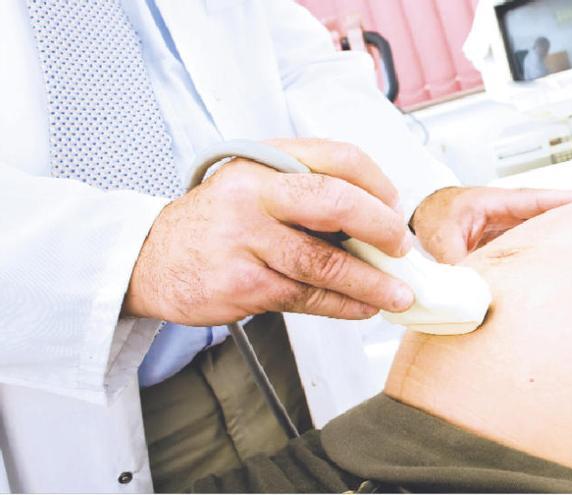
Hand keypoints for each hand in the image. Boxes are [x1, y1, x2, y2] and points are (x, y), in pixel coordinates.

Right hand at [122, 139, 414, 325]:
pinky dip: (344, 304)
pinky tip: (364, 307)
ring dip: (372, 282)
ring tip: (399, 294)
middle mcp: (254, 192)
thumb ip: (307, 193)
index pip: (339, 157)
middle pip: (336, 202)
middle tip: (403, 249)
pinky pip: (308, 296)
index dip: (379, 184)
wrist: (151, 259)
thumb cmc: (216, 223)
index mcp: (265, 160)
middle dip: (382, 228)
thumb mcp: (255, 187)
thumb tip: (378, 222)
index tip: (396, 208)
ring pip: (326, 262)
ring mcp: (246, 239)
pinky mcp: (243, 283)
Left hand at [411, 186, 571, 263]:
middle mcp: (509, 212)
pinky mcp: (506, 242)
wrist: (421, 216)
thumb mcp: (441, 237)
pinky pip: (530, 246)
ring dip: (563, 237)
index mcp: (496, 201)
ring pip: (543, 231)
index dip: (565, 201)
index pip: (537, 200)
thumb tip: (468, 286)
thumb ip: (456, 261)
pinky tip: (561, 269)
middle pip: (550, 213)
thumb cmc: (432, 216)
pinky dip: (544, 255)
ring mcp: (509, 226)